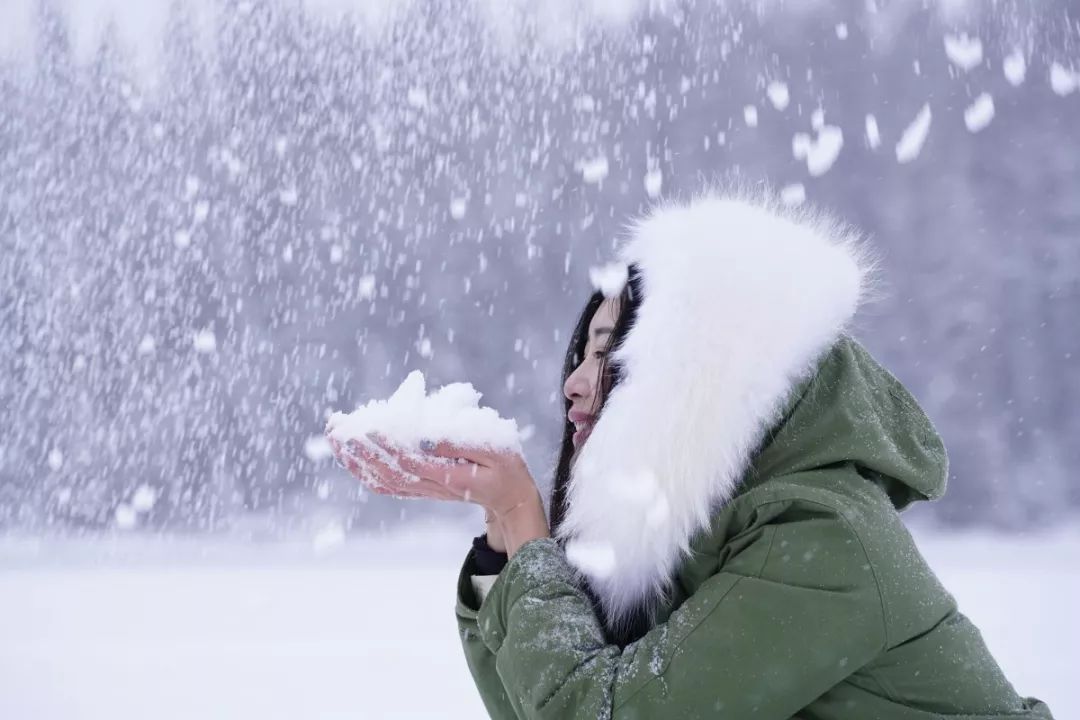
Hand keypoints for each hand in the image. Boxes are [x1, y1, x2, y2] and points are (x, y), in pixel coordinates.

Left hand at [332, 433, 547, 555]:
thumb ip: (461, 443)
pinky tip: (350, 456)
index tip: (368, 426)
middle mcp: (431, 486)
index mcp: (450, 475)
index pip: (411, 461)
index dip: (387, 445)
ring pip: (381, 480)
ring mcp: (423, 490)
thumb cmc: (506, 466)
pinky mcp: (420, 490)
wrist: (508, 497)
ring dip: (354, 460)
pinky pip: (385, 485)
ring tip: (334, 437)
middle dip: (358, 450)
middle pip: (387, 471)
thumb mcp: (495, 448)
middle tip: (336, 427)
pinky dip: (363, 472)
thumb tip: (425, 438)